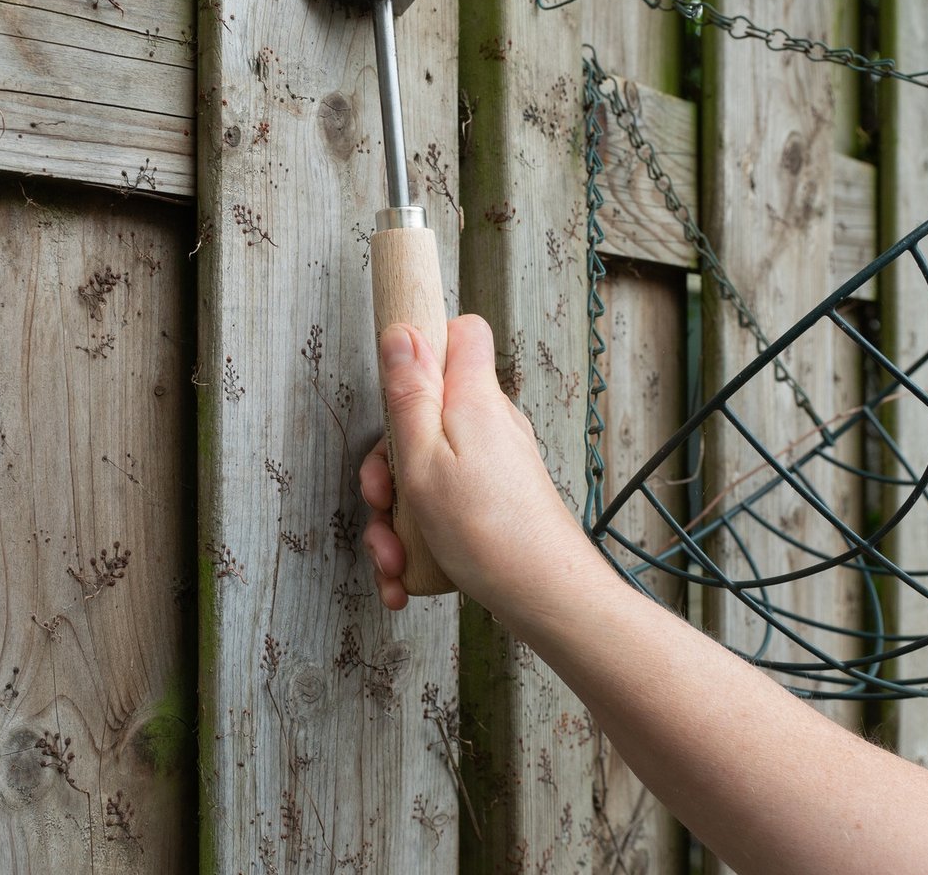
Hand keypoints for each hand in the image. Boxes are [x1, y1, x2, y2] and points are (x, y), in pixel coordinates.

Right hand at [358, 315, 596, 612]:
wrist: (545, 595)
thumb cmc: (486, 531)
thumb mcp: (423, 458)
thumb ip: (410, 394)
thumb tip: (402, 331)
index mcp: (474, 400)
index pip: (461, 335)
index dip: (424, 350)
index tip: (394, 390)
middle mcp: (490, 425)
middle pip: (426, 415)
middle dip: (389, 463)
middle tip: (382, 500)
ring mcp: (495, 464)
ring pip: (429, 469)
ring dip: (398, 516)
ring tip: (392, 559)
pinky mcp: (495, 501)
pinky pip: (446, 505)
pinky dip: (421, 538)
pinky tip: (405, 576)